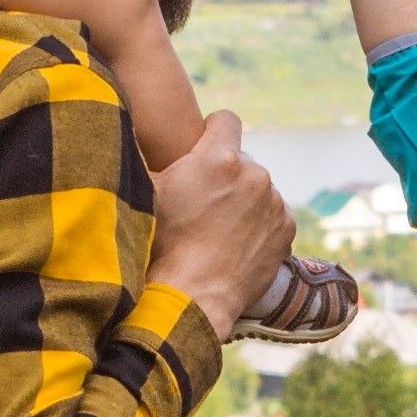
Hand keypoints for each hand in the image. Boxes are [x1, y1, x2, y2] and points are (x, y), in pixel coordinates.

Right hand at [143, 111, 295, 322]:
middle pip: (241, 160)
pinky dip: (259, 223)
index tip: (202, 148)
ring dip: (243, 199)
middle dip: (225, 174)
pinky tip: (236, 242)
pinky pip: (273, 214)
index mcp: (219, 158)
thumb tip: (130, 135)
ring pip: (258, 188)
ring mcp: (274, 202)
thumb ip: (147, 158)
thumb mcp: (145, 193)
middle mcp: (254, 174)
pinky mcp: (286, 228)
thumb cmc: (162, 244)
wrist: (192, 296)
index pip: (226, 119)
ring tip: (219, 228)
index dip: (211, 131)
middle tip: (203, 202)